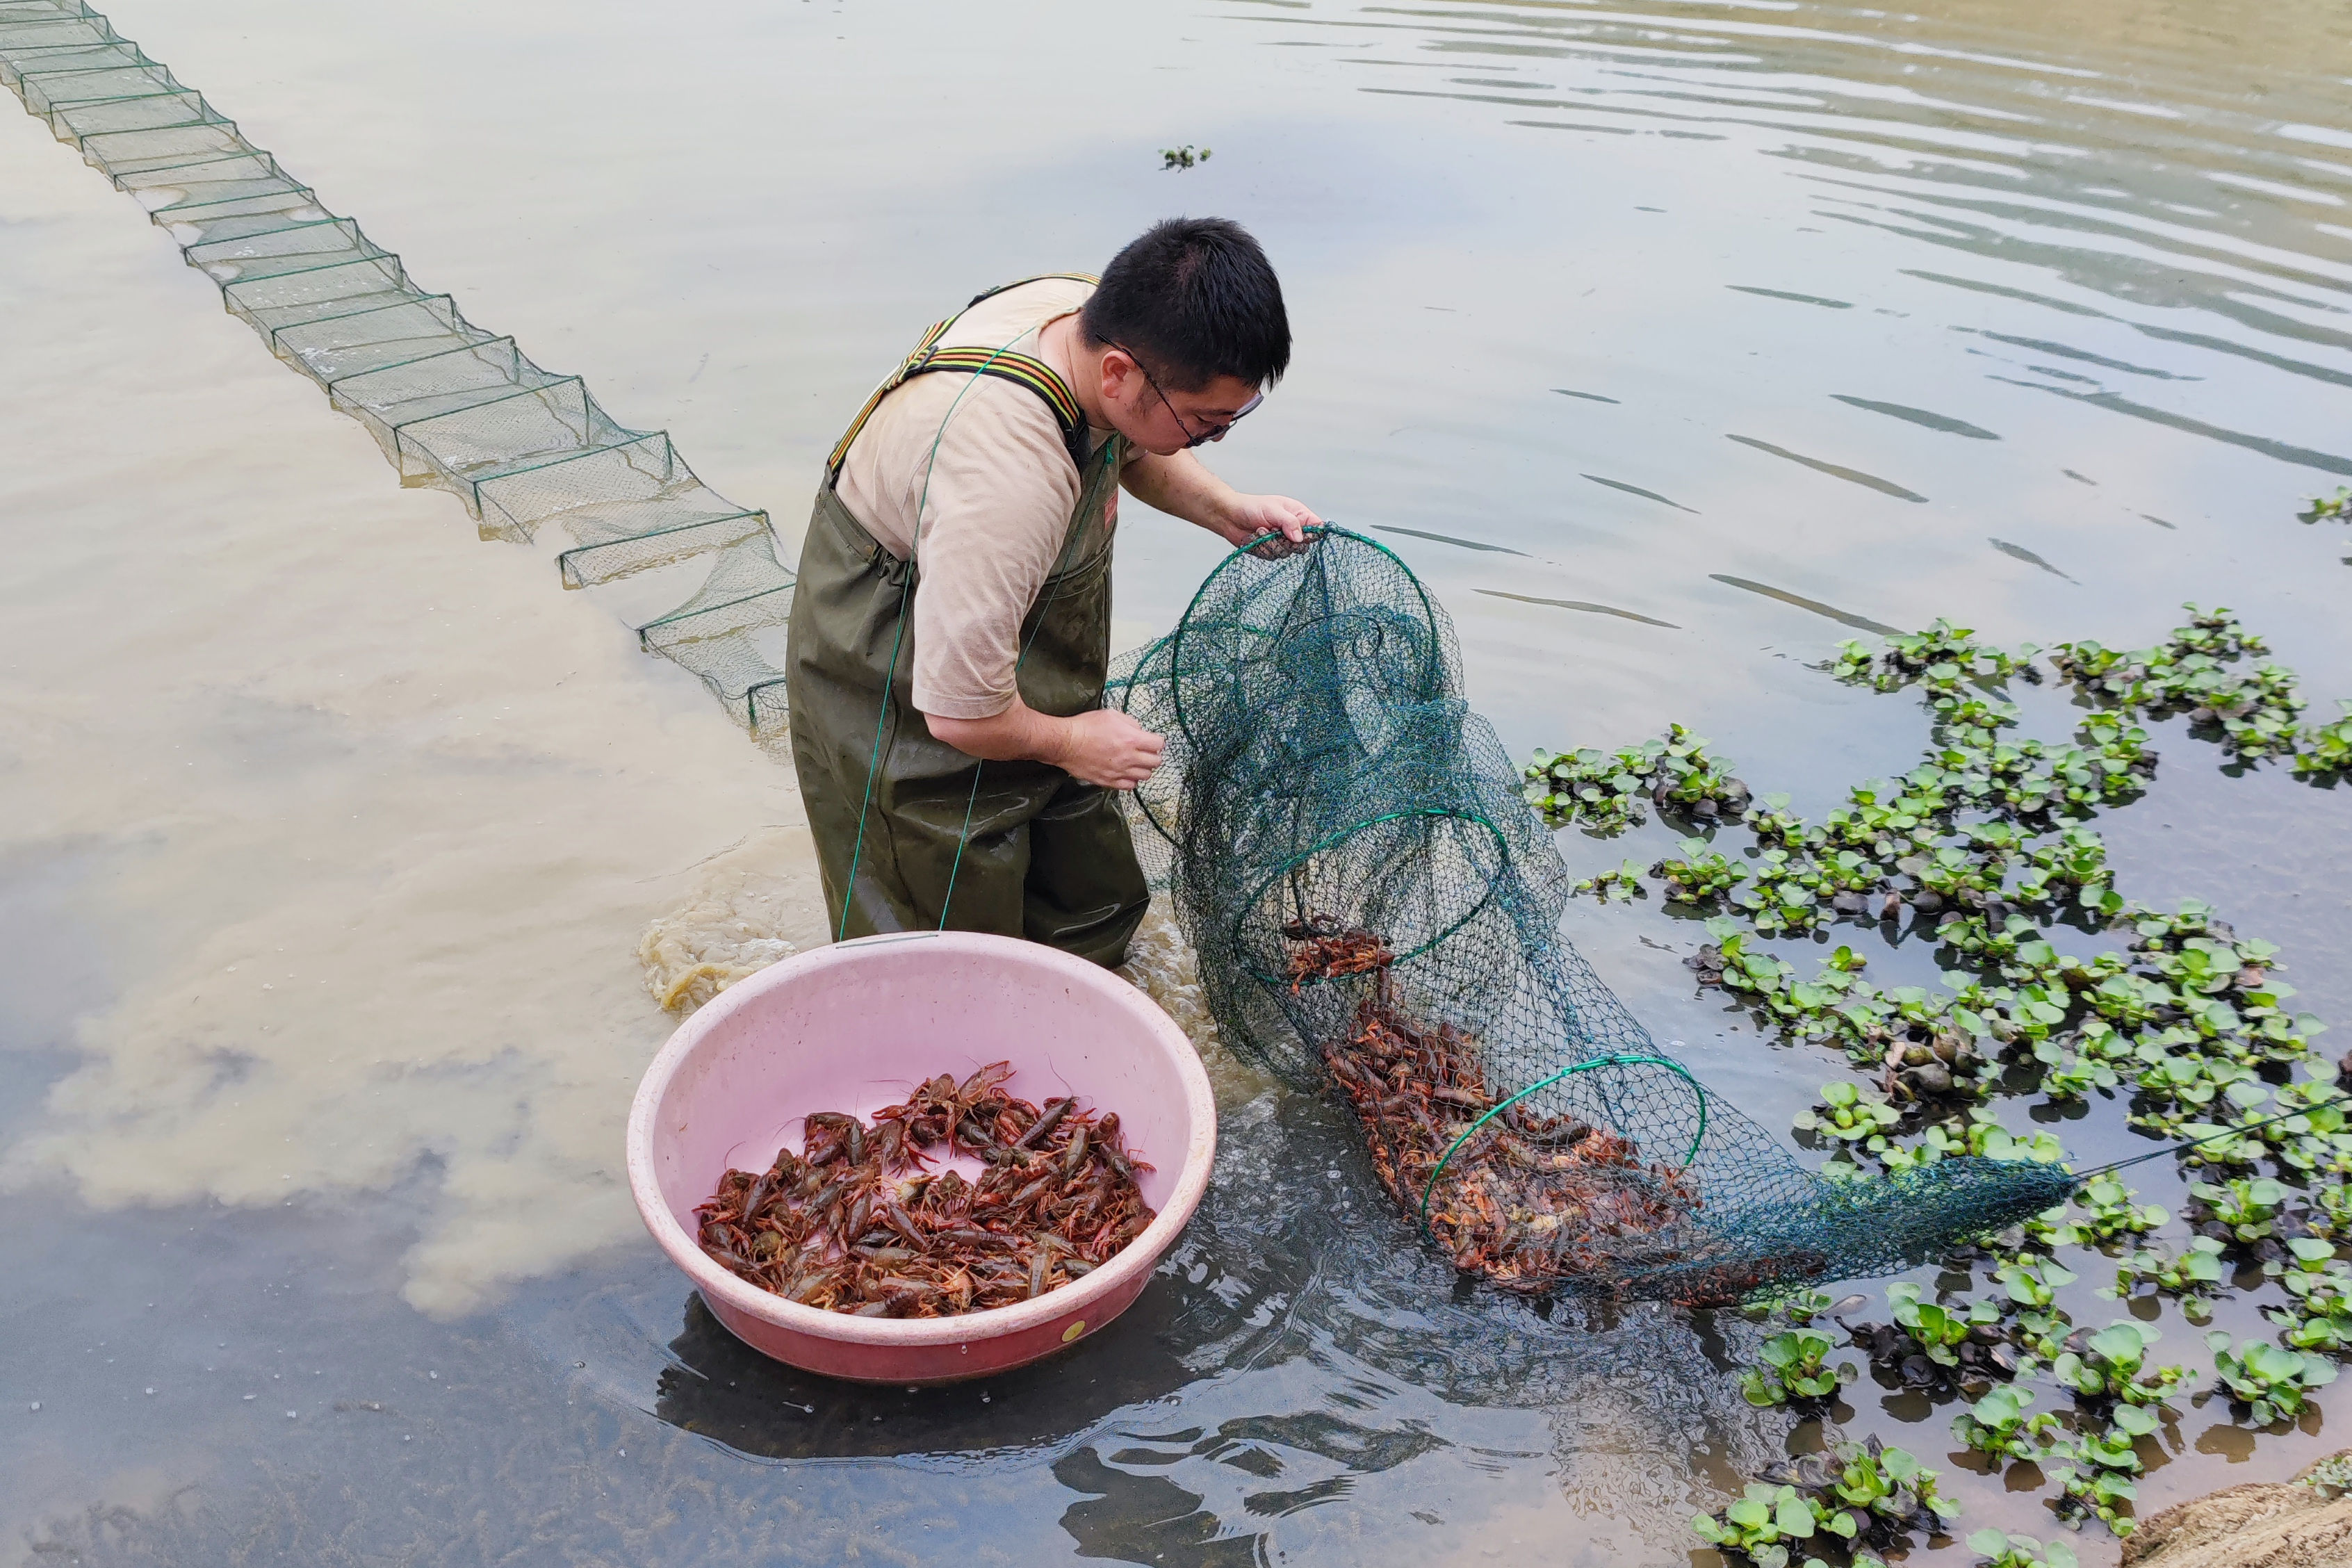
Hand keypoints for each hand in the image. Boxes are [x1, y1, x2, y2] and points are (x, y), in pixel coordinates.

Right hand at [1050, 709, 1165, 789]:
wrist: (1066, 743)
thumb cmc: (1086, 726)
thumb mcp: (1112, 715)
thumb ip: (1130, 723)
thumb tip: (1139, 731)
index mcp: (1132, 739)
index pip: (1159, 744)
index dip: (1157, 741)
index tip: (1152, 741)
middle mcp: (1129, 757)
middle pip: (1155, 762)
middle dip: (1153, 755)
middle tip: (1145, 752)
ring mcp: (1119, 771)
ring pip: (1145, 776)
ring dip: (1143, 768)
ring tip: (1135, 763)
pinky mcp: (1109, 781)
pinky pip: (1130, 786)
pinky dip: (1131, 780)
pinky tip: (1126, 773)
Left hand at [1213, 493, 1321, 554]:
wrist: (1229, 516)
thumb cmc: (1251, 507)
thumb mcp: (1273, 510)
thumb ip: (1289, 522)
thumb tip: (1300, 537)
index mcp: (1298, 515)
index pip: (1316, 527)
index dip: (1313, 534)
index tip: (1302, 536)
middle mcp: (1291, 529)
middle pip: (1303, 545)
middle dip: (1287, 541)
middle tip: (1276, 531)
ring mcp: (1281, 541)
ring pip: (1286, 553)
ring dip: (1271, 544)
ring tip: (1260, 530)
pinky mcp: (1270, 550)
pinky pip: (1272, 556)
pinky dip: (1262, 548)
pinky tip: (1256, 537)